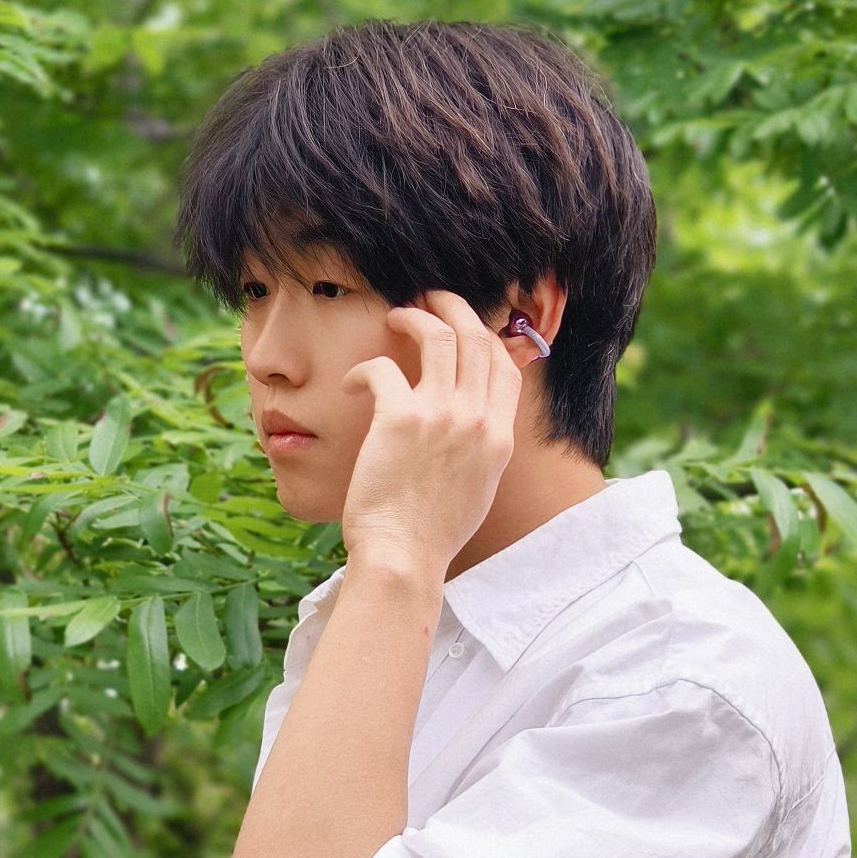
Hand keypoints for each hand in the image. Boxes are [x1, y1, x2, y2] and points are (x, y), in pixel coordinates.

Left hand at [339, 288, 525, 575]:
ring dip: (414, 317)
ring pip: (437, 336)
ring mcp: (441, 416)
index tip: (463, 328)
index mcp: (499, 436)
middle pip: (475, 337)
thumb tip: (469, 426)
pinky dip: (363, 370)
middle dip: (452, 307)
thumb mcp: (477, 487)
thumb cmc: (432, 533)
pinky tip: (352, 385)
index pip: (504, 364)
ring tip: (395, 316)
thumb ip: (480, 449)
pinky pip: (383, 368)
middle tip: (428, 299)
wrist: (405, 558)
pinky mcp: (398, 419)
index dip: (484, 335)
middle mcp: (477, 419)